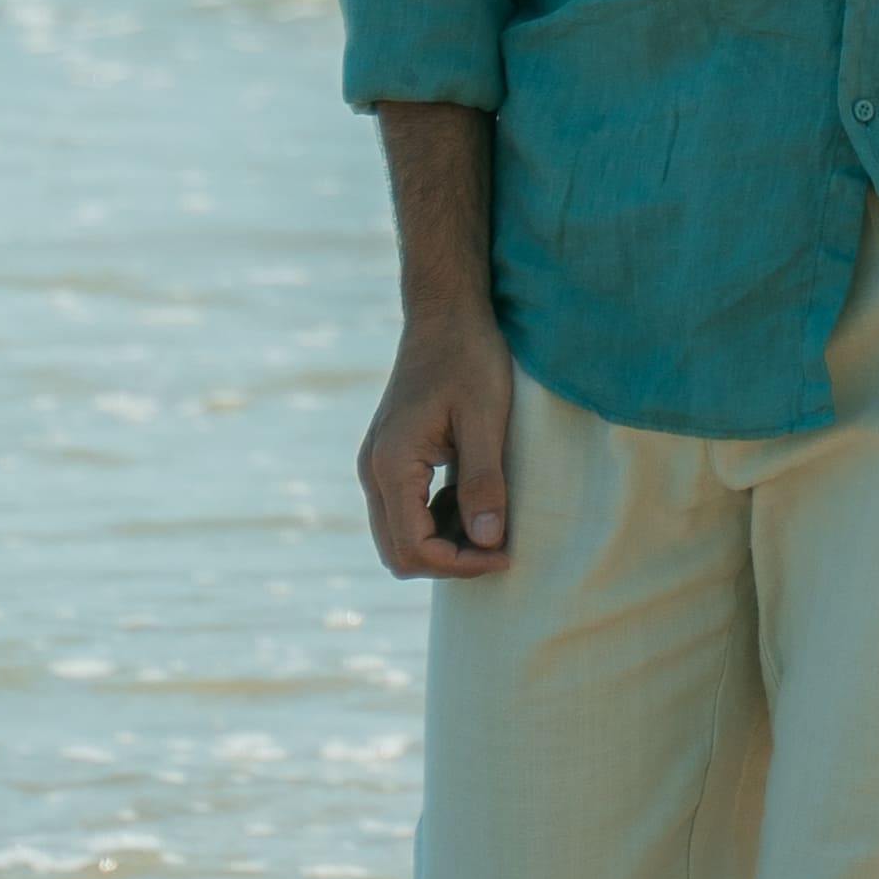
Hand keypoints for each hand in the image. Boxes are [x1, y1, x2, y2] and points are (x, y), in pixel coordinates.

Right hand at [358, 298, 516, 578]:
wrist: (446, 314)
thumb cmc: (469, 357)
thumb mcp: (485, 419)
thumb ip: (483, 482)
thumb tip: (487, 543)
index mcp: (392, 464)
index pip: (414, 548)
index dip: (460, 564)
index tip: (505, 554)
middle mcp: (373, 471)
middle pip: (399, 553)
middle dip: (450, 561)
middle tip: (499, 548)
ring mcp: (378, 466)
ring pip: (401, 536)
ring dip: (445, 542)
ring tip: (492, 520)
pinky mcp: (392, 460)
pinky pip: (407, 512)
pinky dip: (439, 521)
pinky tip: (476, 499)